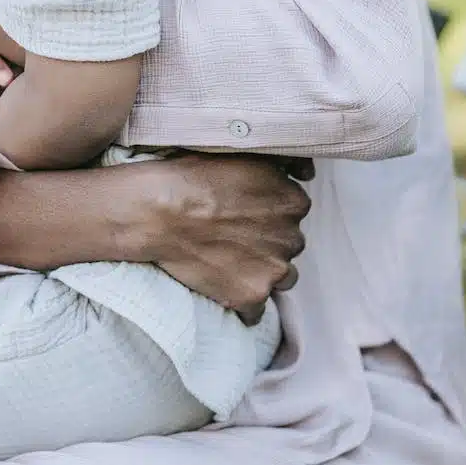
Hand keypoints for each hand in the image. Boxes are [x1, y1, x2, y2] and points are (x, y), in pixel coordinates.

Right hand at [124, 153, 312, 324]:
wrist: (158, 213)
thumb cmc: (193, 179)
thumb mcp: (243, 153)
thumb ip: (283, 164)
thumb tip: (307, 172)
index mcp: (293, 201)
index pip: (293, 212)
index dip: (268, 214)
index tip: (245, 214)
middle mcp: (291, 237)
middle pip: (288, 245)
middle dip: (267, 243)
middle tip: (233, 237)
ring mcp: (273, 270)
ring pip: (282, 278)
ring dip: (263, 273)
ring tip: (230, 263)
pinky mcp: (251, 296)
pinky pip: (256, 311)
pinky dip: (243, 303)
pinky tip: (223, 287)